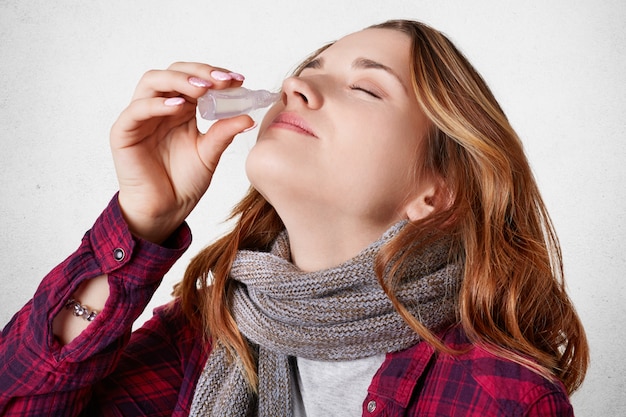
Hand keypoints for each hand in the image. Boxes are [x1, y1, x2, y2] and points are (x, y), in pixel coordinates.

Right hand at [110, 62, 253, 242]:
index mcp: (181, 108)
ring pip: (152, 81)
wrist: (167, 209)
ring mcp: (140, 117)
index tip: (238, 80)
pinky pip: (136, 110)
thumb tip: (249, 117)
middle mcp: (160, 107)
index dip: (215, 75)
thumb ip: (224, 132)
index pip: (194, 78)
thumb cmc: (185, 181)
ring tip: (203, 89)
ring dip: (179, 80)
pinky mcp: (124, 132)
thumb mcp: (210, 153)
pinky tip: (179, 107)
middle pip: (174, 72)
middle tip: (223, 81)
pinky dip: (157, 104)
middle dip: (200, 73)